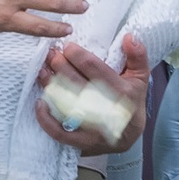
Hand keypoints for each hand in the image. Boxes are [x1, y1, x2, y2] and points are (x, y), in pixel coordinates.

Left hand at [33, 33, 150, 154]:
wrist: (128, 137)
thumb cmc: (130, 102)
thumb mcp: (139, 78)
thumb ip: (137, 56)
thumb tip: (129, 37)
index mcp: (122, 92)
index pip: (96, 70)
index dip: (78, 56)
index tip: (67, 47)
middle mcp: (108, 110)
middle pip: (77, 84)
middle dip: (61, 67)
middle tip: (51, 55)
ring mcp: (93, 128)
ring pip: (65, 105)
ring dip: (50, 86)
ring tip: (42, 71)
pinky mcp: (81, 142)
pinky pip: (60, 132)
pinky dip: (46, 119)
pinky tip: (39, 102)